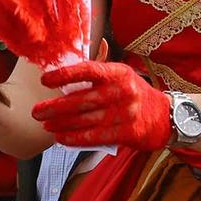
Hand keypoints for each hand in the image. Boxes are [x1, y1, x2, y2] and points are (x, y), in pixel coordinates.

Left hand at [33, 60, 171, 150]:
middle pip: (81, 100)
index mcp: (118, 73)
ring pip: (85, 120)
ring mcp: (125, 113)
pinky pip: (94, 136)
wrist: (164, 117)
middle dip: (55, 107)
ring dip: (61, 124)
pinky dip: (74, 138)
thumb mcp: (122, 75)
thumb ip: (98, 70)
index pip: (88, 70)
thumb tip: (69, 61)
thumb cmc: (135, 94)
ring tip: (45, 125)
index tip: (44, 80)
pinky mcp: (126, 133)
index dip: (64, 74)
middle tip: (36, 111)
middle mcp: (122, 91)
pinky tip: (60, 138)